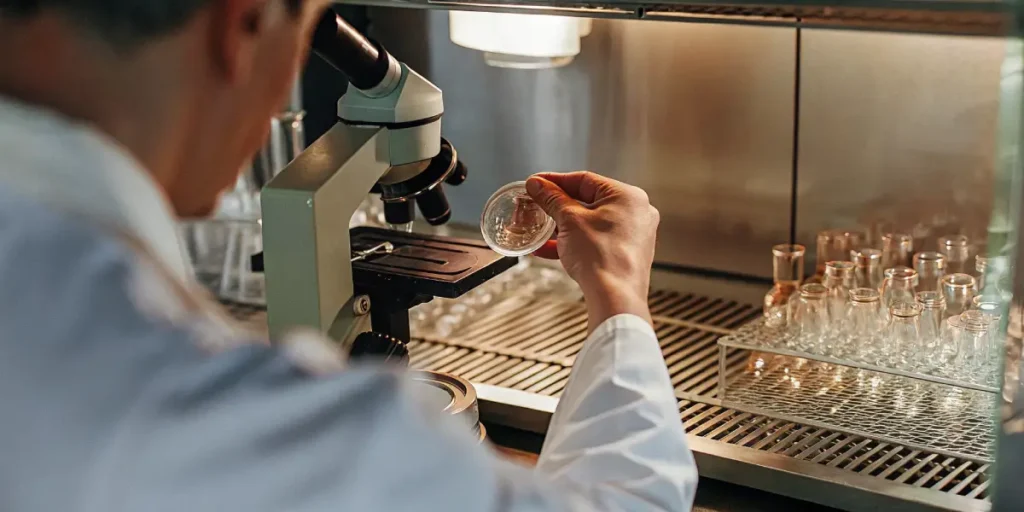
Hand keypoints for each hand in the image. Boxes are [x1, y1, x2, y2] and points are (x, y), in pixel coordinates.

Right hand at [525, 172, 658, 330]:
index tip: (537, 184)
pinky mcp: (626, 255)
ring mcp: (633, 235)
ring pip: (590, 224)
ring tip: (538, 230)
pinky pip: (595, 241)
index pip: (585, 180)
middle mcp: (636, 213)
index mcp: (628, 196)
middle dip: (557, 207)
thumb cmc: (602, 257)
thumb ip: (552, 199)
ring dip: (562, 227)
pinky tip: (548, 249)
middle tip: (536, 205)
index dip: (555, 181)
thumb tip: (538, 186)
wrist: (614, 297)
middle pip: (588, 201)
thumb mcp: (569, 221)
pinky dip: (574, 242)